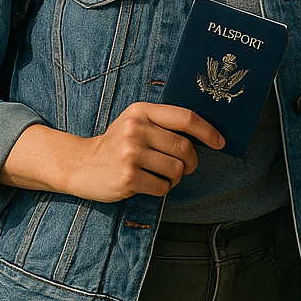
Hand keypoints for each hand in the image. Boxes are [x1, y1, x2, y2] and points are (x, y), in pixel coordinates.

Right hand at [71, 103, 225, 200]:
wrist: (81, 164)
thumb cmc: (116, 144)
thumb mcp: (135, 122)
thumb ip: (162, 123)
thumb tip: (205, 134)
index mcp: (141, 111)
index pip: (185, 117)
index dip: (207, 131)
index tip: (219, 142)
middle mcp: (136, 129)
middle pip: (184, 148)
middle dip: (191, 162)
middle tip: (185, 167)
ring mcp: (131, 153)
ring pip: (176, 170)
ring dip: (176, 178)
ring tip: (162, 176)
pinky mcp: (128, 177)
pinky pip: (163, 187)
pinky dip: (163, 189)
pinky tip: (149, 183)